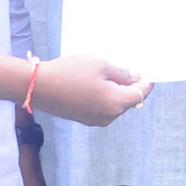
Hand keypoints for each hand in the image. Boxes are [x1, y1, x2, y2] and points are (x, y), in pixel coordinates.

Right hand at [36, 54, 150, 125]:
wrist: (38, 86)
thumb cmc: (70, 72)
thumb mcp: (100, 65)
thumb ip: (122, 73)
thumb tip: (135, 77)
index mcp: (116, 103)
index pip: (140, 93)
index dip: (145, 82)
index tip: (146, 72)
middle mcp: (109, 116)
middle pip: (128, 100)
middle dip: (129, 86)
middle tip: (125, 68)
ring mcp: (95, 120)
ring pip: (115, 104)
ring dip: (115, 91)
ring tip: (105, 73)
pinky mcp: (84, 119)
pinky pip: (102, 107)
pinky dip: (103, 96)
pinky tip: (94, 83)